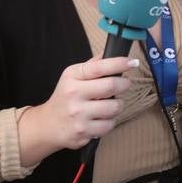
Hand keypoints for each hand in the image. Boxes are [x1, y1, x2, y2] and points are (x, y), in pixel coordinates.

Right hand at [17, 55, 137, 166]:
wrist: (48, 125)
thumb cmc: (66, 97)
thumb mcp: (73, 77)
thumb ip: (94, 65)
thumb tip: (113, 50)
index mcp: (72, 77)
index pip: (99, 67)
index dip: (119, 63)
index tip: (133, 62)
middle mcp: (74, 94)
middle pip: (111, 86)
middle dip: (124, 84)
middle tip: (124, 84)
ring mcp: (78, 115)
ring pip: (115, 107)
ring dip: (118, 105)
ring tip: (109, 104)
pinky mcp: (83, 132)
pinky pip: (109, 124)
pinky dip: (110, 121)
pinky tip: (101, 118)